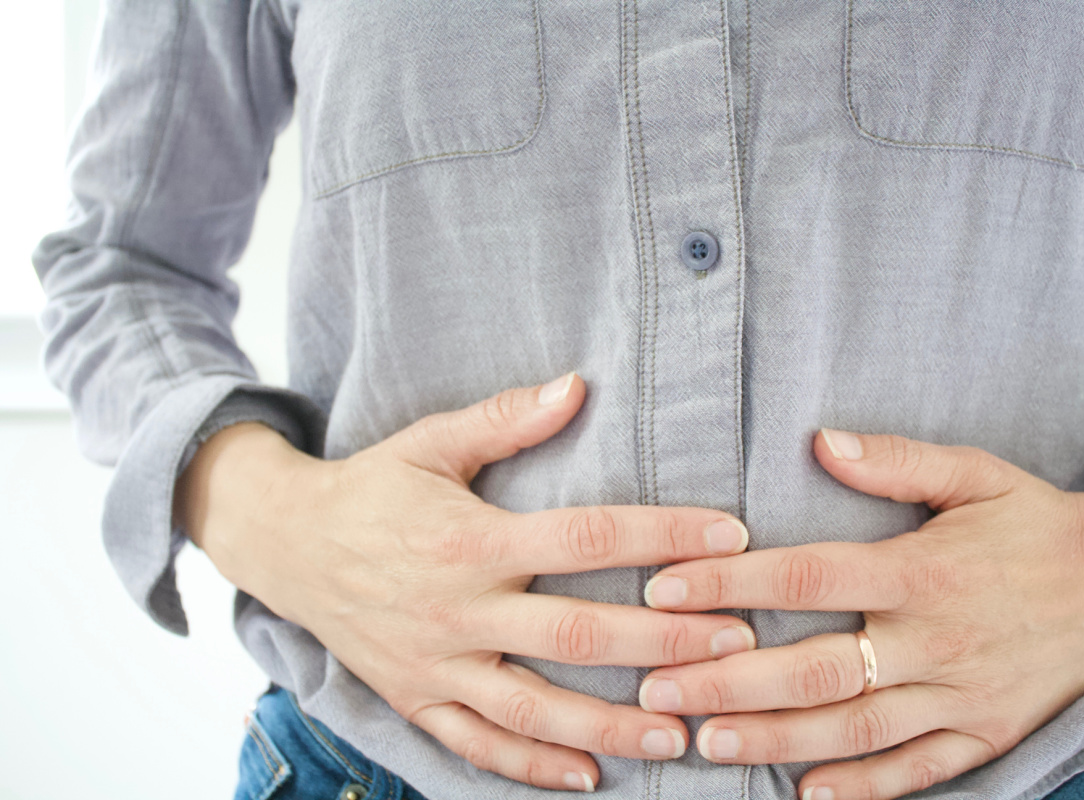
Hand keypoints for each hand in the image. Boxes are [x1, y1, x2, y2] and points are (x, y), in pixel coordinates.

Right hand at [176, 372, 756, 791]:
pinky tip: (592, 777)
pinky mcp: (415, 700)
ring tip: (686, 732)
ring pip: (535, 709)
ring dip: (614, 727)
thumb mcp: (430, 441)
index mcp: (470, 539)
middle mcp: (456, 609)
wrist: (283, 542)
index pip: (586, 538)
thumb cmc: (370, 486)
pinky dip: (532, 768)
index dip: (662, 536)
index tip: (729, 535)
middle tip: (739, 642)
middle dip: (664, 642)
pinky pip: (477, 745)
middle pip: (576, 635)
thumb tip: (579, 385)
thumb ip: (506, 418)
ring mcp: (435, 664)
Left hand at [635, 430, 1083, 798]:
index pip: (810, 578)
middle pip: (818, 667)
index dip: (732, 582)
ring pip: (855, 727)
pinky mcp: (986, 733)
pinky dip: (862, 787)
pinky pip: (918, 770)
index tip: (665, 585)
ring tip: (704, 741)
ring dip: (775, 739)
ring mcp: (963, 695)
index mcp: (926, 571)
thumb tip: (821, 441)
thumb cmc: (1038, 521)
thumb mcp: (978, 473)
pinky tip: (805, 794)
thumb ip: (897, 459)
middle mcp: (939, 640)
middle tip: (656, 687)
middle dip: (729, 680)